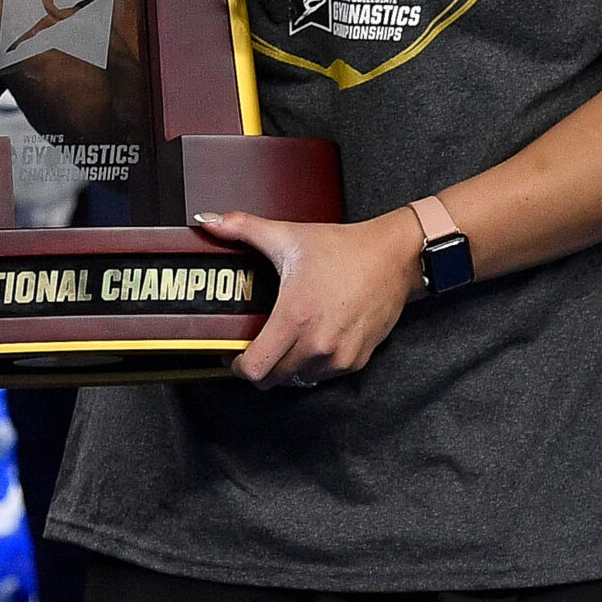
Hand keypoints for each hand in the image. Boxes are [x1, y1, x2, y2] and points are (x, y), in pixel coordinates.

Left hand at [192, 206, 420, 388]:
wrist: (393, 257)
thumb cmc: (344, 249)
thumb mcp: (288, 235)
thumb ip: (242, 228)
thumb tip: (208, 221)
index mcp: (295, 318)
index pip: (255, 369)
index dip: (237, 366)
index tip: (233, 355)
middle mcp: (317, 344)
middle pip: (273, 380)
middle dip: (260, 367)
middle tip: (256, 347)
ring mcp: (338, 356)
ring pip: (298, 380)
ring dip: (287, 368)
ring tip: (284, 342)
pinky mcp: (356, 361)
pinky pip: (323, 376)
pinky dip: (313, 366)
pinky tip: (311, 341)